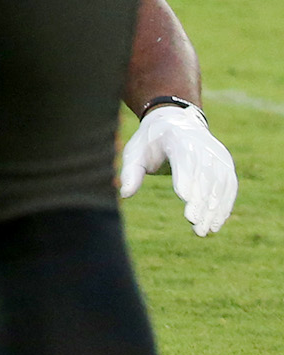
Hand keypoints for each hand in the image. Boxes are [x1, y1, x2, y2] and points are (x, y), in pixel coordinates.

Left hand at [119, 104, 236, 234]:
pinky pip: (229, 187)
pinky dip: (224, 205)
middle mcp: (202, 146)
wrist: (176, 123)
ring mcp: (217, 155)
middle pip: (205, 176)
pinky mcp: (225, 164)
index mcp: (178, 140)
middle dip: (200, 202)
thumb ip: (131, 172)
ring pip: (219, 184)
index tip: (185, 201)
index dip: (186, 181)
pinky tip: (216, 223)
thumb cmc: (151, 142)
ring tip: (204, 231)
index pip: (185, 161)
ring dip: (213, 209)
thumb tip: (125, 194)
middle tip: (194, 224)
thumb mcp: (135, 152)